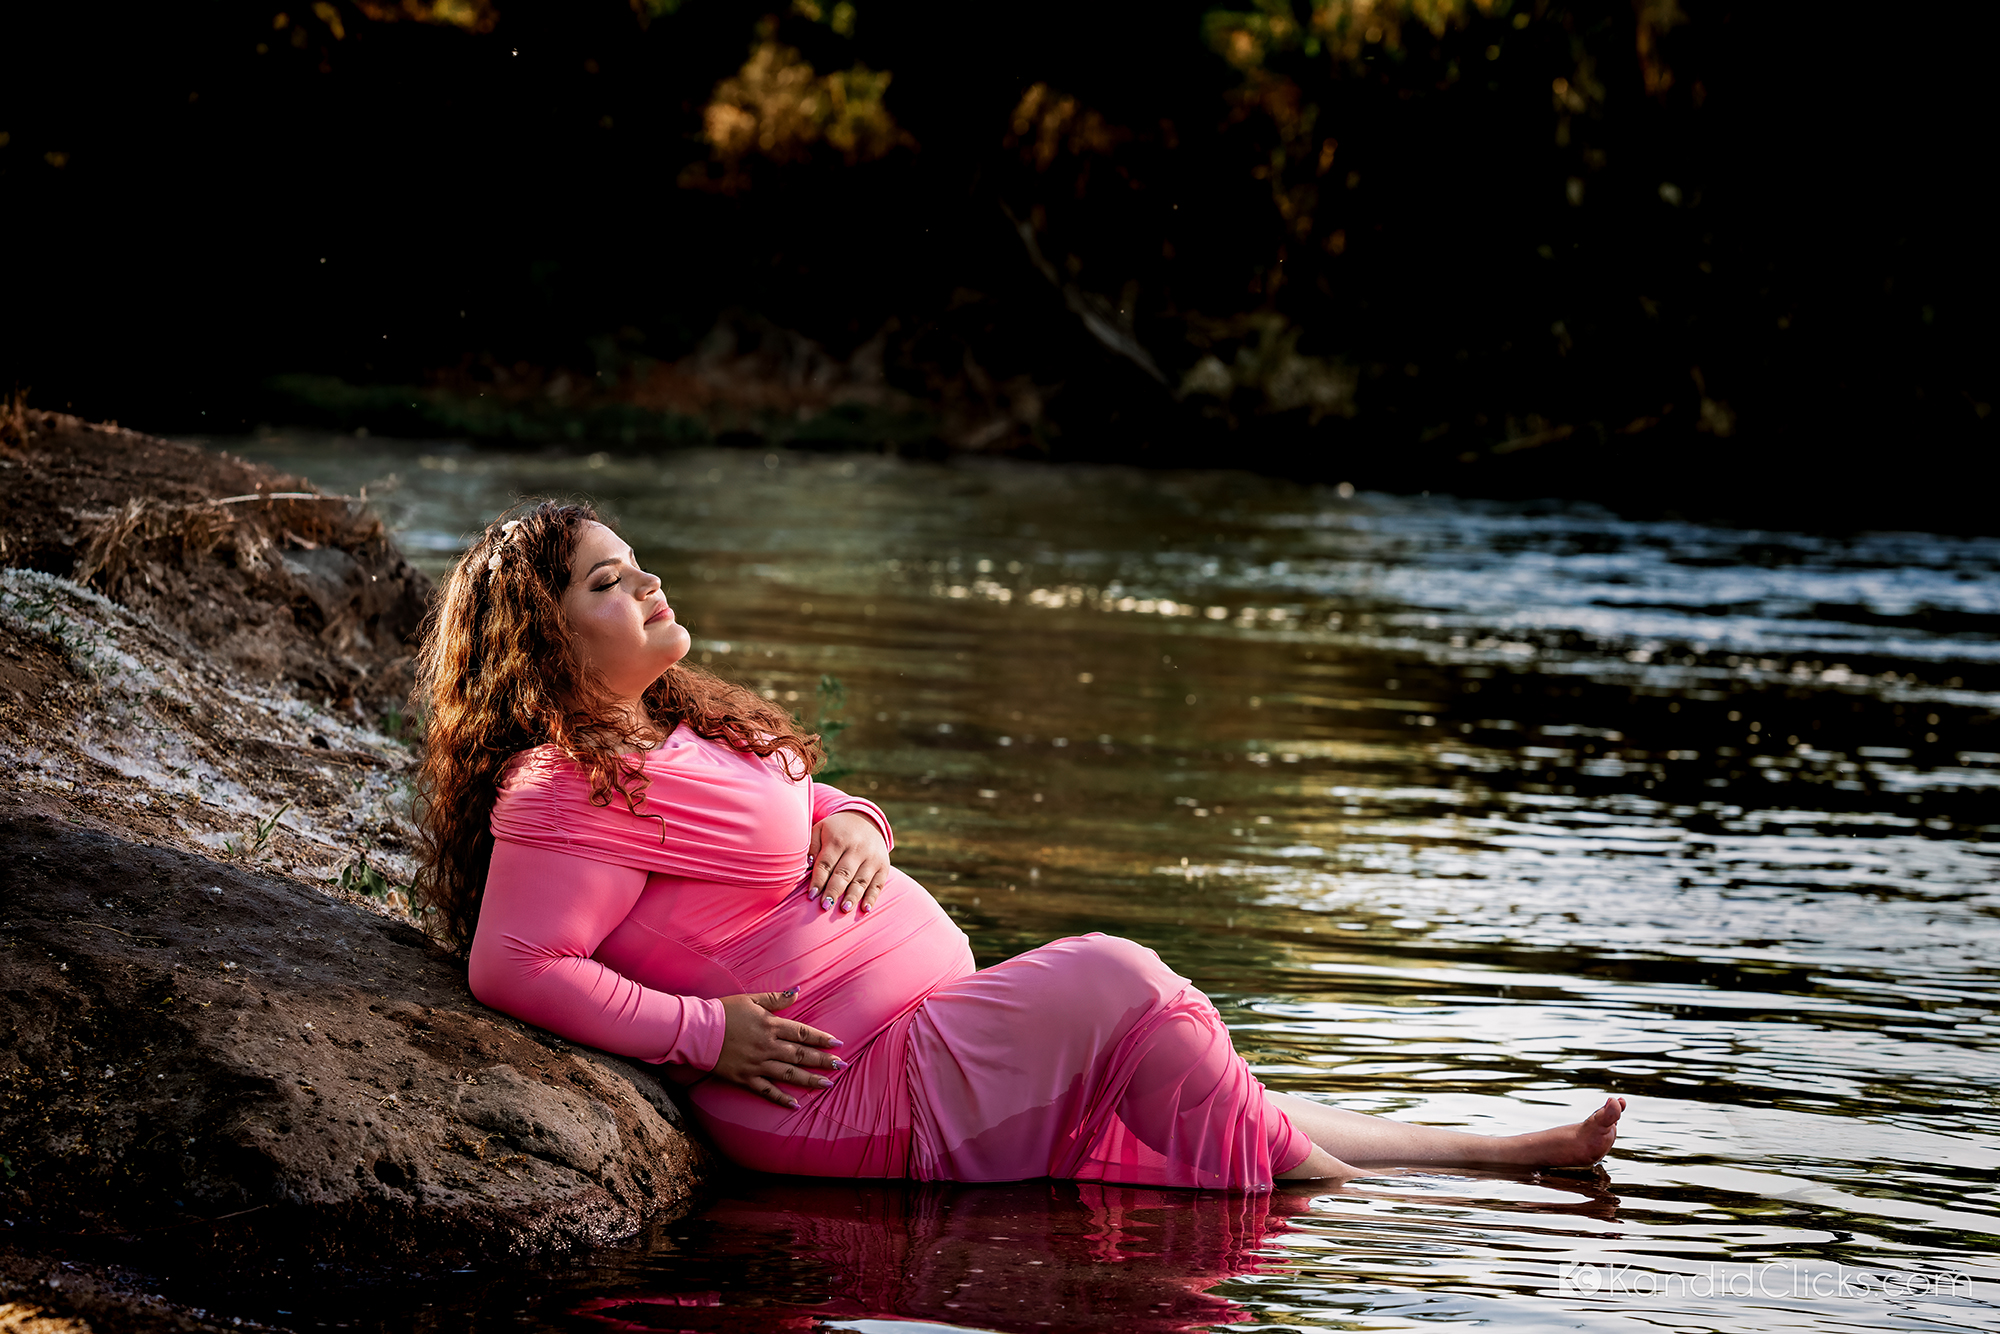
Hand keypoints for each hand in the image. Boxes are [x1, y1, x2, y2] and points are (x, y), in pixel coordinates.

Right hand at [712, 990, 844, 1109]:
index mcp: (770, 1025)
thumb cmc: (724, 1011)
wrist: (697, 1030)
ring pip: (789, 1073)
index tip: (837, 1044)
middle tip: (841, 1066)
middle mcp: (767, 1046)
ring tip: (828, 1084)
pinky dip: (781, 1098)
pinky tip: (795, 1105)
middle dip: (823, 1060)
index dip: (821, 1038)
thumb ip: (776, 998)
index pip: (802, 1033)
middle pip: (800, 1054)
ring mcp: (757, 1064)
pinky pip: (767, 1090)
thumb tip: (798, 991)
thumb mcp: (751, 999)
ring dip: (809, 1079)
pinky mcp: (745, 1078)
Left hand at [808, 810, 890, 912]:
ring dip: (852, 896)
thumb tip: (806, 866)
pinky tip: (865, 909)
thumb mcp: (821, 829)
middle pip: (843, 873)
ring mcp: (872, 858)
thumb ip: (812, 846)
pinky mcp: (883, 866)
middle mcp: (857, 849)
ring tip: (844, 909)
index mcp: (838, 840)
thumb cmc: (836, 830)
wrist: (866, 820)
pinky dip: (872, 898)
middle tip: (825, 906)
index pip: (826, 863)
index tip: (811, 895)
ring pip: (861, 880)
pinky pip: (878, 884)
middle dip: (834, 891)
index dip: (818, 880)